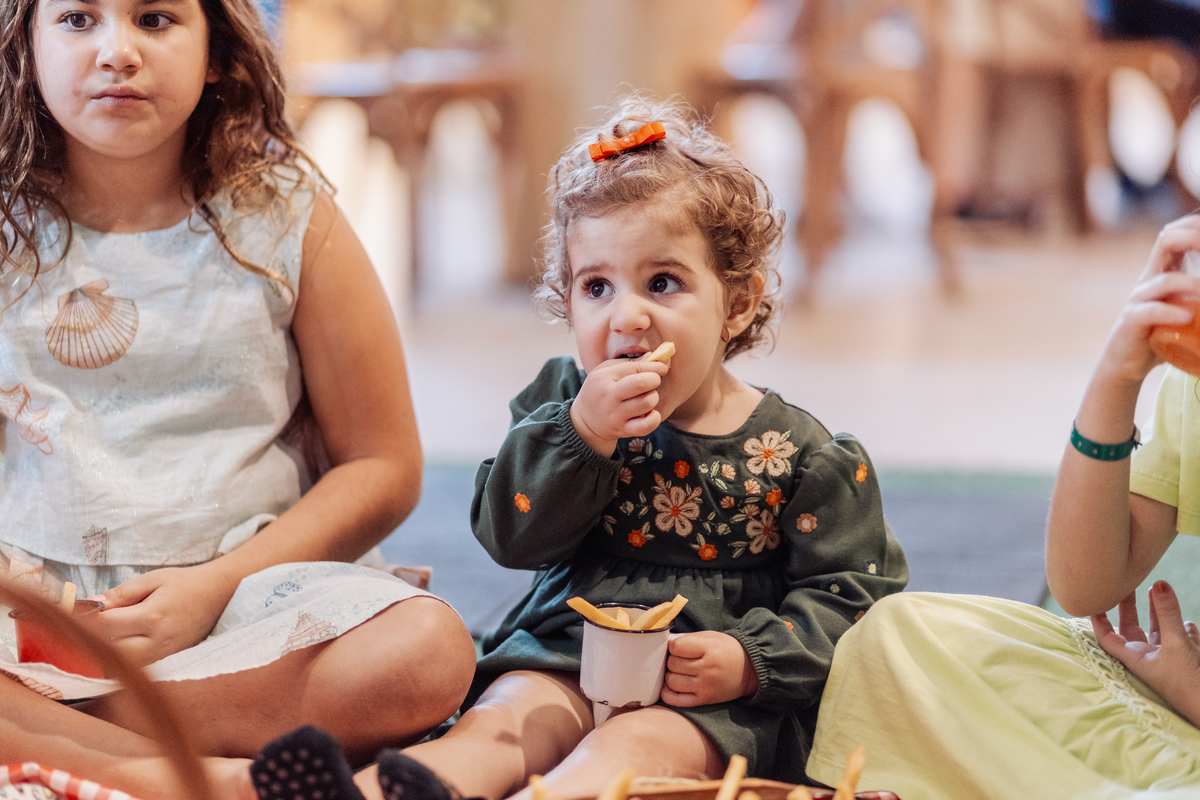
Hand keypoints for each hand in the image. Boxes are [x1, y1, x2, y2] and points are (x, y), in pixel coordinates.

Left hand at [92, 563, 237, 666]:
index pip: (107, 625)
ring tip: (116, 633)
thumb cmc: (185, 583)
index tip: (89, 610)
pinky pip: (139, 666)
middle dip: (100, 638)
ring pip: (124, 664)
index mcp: (153, 615)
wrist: (219, 595)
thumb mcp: (153, 579)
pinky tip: (130, 641)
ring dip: (113, 650)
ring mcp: (165, 653)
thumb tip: (93, 603)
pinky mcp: (169, 659)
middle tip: (101, 623)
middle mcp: (158, 640)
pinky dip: (128, 657)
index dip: (93, 617)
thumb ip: (123, 593)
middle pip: (112, 651)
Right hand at [570, 358, 667, 455]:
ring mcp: (616, 415)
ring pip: (647, 403)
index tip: (662, 368)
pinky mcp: (623, 430)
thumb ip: (628, 363)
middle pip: (641, 383)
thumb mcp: (605, 371)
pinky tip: (650, 413)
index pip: (635, 368)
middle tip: (653, 381)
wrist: (585, 422)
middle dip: (654, 379)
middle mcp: (610, 396)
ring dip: (653, 398)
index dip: (654, 366)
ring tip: (647, 397)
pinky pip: (646, 425)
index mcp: (604, 378)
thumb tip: (652, 357)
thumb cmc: (600, 390)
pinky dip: (654, 418)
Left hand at [660, 631, 757, 706]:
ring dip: (670, 675)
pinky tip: (672, 686)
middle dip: (671, 659)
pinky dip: (668, 693)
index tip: (677, 647)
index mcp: (710, 649)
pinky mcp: (704, 700)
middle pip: (673, 664)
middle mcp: (708, 669)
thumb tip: (666, 644)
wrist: (749, 671)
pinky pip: (676, 700)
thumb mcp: (711, 637)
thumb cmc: (727, 650)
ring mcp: (705, 686)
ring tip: (678, 671)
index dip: (672, 646)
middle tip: (679, 659)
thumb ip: (689, 638)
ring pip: (672, 681)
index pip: (677, 647)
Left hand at [1091, 581, 1199, 727]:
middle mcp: (1148, 659)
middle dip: (1128, 607)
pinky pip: (1182, 642)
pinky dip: (1184, 629)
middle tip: (1127, 584)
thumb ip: (1167, 615)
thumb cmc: (1189, 685)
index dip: (1097, 619)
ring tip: (1155, 590)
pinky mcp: (1188, 664)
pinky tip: (1188, 622)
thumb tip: (1158, 583)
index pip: (1106, 637)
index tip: (1091, 598)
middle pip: (1131, 629)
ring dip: (1158, 613)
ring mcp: (1168, 662)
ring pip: (1158, 632)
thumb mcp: (1177, 645)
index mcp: (1135, 658)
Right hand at [1097, 215, 1199, 383]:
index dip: (1193, 227)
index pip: (1174, 235)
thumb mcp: (1182, 310)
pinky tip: (1187, 317)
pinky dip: (1171, 312)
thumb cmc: (1158, 335)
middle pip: (1166, 242)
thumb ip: (1196, 300)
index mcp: (1161, 271)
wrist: (1124, 363)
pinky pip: (1150, 311)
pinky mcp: (1132, 321)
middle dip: (1194, 238)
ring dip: (1193, 285)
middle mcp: (1148, 279)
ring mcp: (1138, 299)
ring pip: (1165, 280)